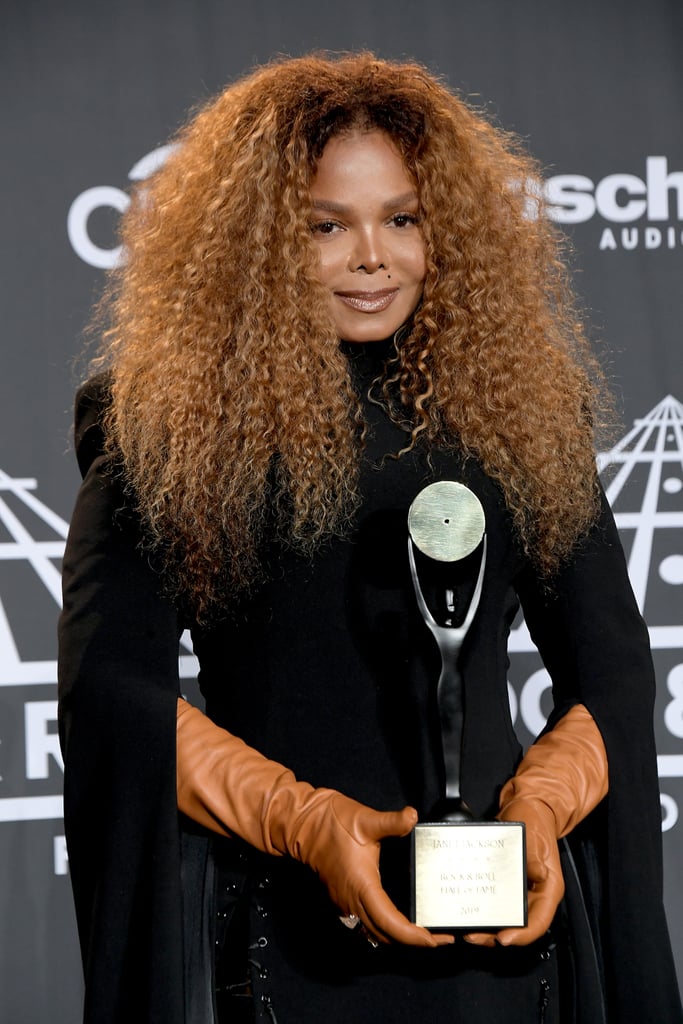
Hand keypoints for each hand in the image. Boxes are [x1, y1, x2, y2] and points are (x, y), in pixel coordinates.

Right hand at [291, 795, 454, 947]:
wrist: (304, 824)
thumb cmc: (331, 823)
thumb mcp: (365, 819)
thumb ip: (392, 822)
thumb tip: (412, 817)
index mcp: (361, 886)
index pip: (390, 923)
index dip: (413, 936)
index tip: (433, 939)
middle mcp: (352, 901)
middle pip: (385, 935)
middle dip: (412, 942)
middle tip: (439, 938)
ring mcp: (345, 903)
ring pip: (374, 933)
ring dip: (398, 938)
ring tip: (423, 933)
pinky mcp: (342, 900)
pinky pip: (365, 924)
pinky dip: (384, 928)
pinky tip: (398, 921)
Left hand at [463, 798, 563, 946]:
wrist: (527, 806)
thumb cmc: (535, 821)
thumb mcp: (535, 837)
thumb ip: (535, 858)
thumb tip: (537, 874)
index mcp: (548, 889)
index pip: (538, 923)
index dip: (522, 936)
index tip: (503, 939)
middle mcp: (535, 895)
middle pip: (518, 926)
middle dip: (496, 937)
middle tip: (473, 936)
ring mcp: (520, 892)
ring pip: (505, 920)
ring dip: (486, 928)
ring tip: (466, 929)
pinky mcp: (506, 886)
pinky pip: (495, 905)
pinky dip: (482, 912)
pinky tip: (467, 911)